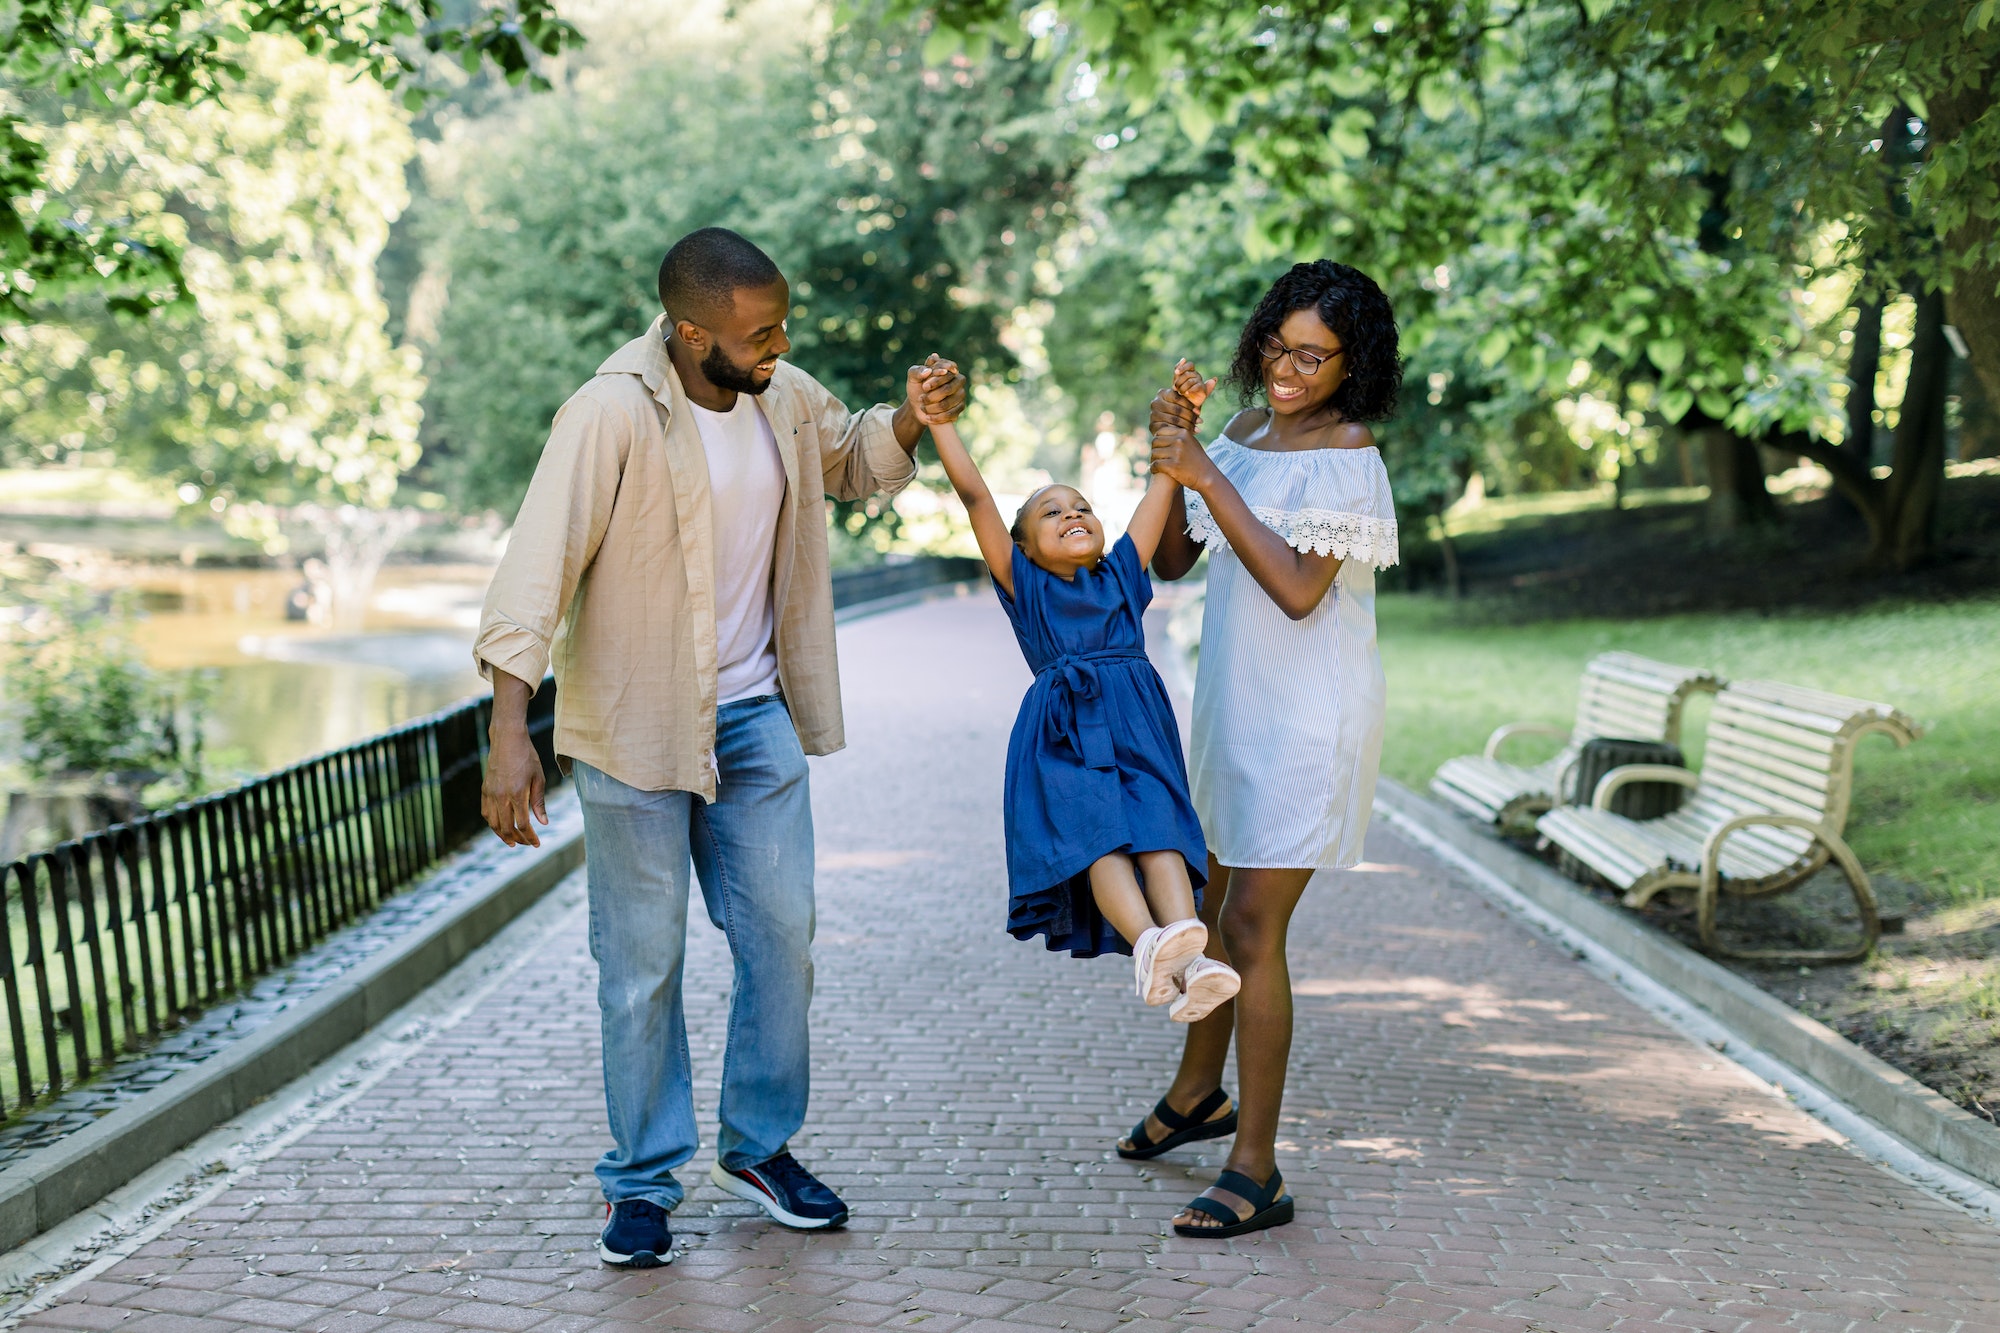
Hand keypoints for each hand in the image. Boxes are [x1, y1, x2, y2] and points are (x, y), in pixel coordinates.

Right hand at [481, 722, 546, 847]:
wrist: (507, 739)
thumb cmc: (527, 757)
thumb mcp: (538, 778)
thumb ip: (540, 802)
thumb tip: (544, 823)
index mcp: (517, 794)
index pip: (523, 824)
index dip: (530, 837)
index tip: (537, 843)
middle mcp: (501, 796)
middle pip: (507, 828)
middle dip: (517, 840)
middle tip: (526, 844)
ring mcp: (490, 793)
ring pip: (493, 823)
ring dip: (502, 835)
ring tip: (512, 842)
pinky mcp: (484, 789)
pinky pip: (485, 812)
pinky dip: (492, 823)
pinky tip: (500, 826)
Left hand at [907, 354, 966, 424]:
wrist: (918, 405)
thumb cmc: (917, 387)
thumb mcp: (912, 377)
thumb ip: (916, 371)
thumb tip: (927, 371)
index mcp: (948, 367)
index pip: (947, 372)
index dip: (935, 381)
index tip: (924, 387)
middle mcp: (958, 379)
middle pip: (947, 389)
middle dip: (931, 397)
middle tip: (921, 399)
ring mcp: (961, 393)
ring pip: (947, 404)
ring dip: (931, 408)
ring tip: (923, 407)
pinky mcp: (960, 407)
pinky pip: (950, 414)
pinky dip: (936, 418)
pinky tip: (928, 417)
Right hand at [1150, 385, 1200, 440]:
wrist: (1171, 426)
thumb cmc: (1184, 410)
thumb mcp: (1192, 400)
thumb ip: (1204, 390)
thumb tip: (1215, 380)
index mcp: (1163, 393)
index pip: (1179, 399)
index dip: (1190, 406)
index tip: (1199, 412)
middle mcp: (1155, 402)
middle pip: (1177, 410)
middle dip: (1190, 416)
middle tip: (1199, 421)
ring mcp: (1152, 414)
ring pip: (1174, 420)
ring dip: (1187, 425)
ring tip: (1196, 427)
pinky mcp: (1152, 426)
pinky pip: (1170, 429)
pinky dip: (1180, 432)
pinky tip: (1189, 433)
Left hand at [1151, 422, 1220, 491]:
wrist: (1206, 477)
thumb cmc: (1197, 460)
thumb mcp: (1190, 443)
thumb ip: (1178, 436)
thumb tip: (1159, 432)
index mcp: (1183, 433)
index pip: (1161, 431)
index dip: (1158, 440)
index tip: (1160, 448)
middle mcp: (1180, 441)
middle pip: (1155, 441)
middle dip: (1154, 450)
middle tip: (1156, 457)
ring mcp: (1176, 453)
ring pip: (1154, 453)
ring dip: (1153, 460)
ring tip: (1155, 464)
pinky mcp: (1173, 466)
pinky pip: (1155, 464)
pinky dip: (1152, 468)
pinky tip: (1154, 470)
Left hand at [1171, 358, 1216, 411]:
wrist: (1186, 405)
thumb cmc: (1180, 392)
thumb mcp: (1177, 382)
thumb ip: (1178, 372)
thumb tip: (1184, 358)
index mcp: (1190, 371)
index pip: (1189, 364)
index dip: (1183, 367)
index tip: (1176, 372)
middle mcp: (1196, 375)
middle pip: (1187, 373)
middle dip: (1179, 381)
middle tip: (1175, 388)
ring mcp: (1200, 381)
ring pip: (1190, 381)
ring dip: (1183, 387)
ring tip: (1180, 393)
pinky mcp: (1203, 389)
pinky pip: (1196, 386)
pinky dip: (1190, 390)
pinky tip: (1186, 393)